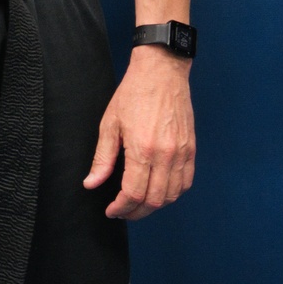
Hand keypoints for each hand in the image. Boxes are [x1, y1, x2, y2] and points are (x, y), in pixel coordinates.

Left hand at [83, 46, 194, 218]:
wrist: (161, 72)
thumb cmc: (134, 93)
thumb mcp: (110, 124)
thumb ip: (102, 158)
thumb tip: (92, 183)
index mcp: (142, 148)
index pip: (133, 193)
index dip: (121, 208)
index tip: (112, 210)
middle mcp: (165, 154)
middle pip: (154, 200)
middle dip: (136, 212)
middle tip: (123, 211)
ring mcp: (181, 152)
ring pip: (172, 195)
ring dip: (155, 205)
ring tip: (139, 203)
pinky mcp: (191, 148)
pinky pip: (186, 181)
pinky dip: (173, 193)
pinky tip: (160, 191)